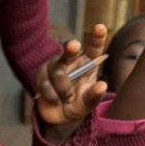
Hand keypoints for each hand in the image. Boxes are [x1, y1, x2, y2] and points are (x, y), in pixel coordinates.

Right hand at [35, 25, 109, 142]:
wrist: (58, 117)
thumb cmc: (77, 105)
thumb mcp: (87, 104)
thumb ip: (94, 96)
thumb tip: (103, 86)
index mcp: (87, 64)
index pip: (93, 48)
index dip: (97, 37)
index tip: (100, 28)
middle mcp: (71, 61)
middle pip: (71, 50)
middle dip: (71, 48)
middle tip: (74, 46)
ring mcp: (55, 66)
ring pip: (57, 71)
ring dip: (63, 88)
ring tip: (67, 99)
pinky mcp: (41, 74)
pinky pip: (44, 82)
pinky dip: (51, 94)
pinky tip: (55, 100)